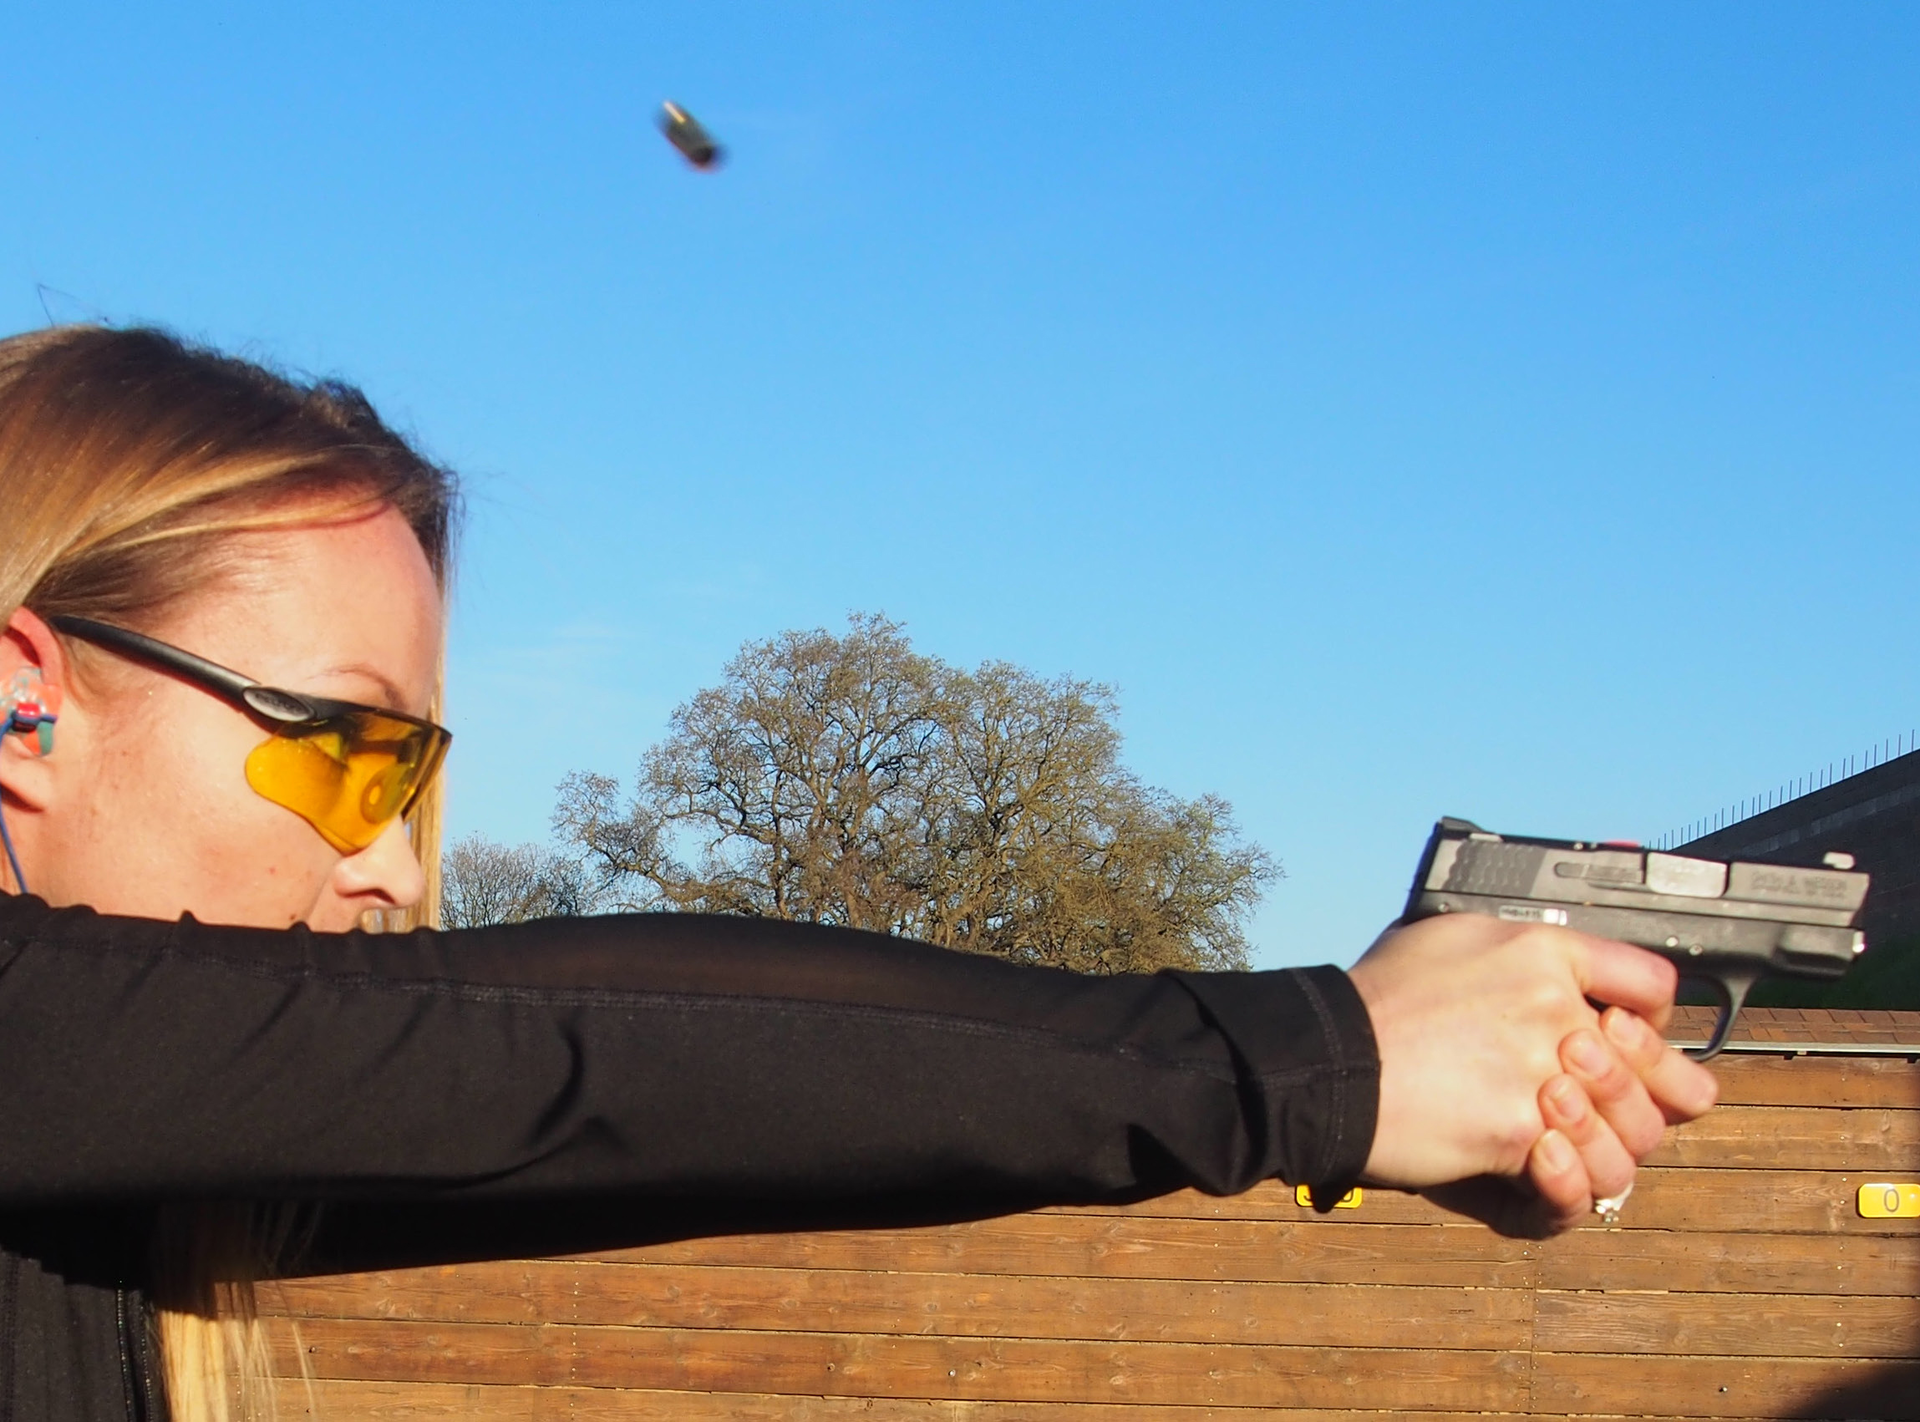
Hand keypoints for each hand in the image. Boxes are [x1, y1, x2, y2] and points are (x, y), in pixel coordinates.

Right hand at [1348, 913, 1717, 1235]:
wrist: (1326, 1060)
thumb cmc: (1375, 1000)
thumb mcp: (1448, 939)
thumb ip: (1516, 953)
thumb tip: (1550, 967)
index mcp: (1542, 950)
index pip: (1653, 983)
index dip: (1652, 1022)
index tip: (1628, 1041)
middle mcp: (1554, 1005)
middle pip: (1656, 1070)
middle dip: (1639, 1098)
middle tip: (1600, 1109)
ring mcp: (1542, 1071)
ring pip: (1634, 1134)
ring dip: (1607, 1148)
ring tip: (1563, 1144)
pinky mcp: (1519, 1131)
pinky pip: (1585, 1178)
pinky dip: (1568, 1185)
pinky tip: (1539, 1165)